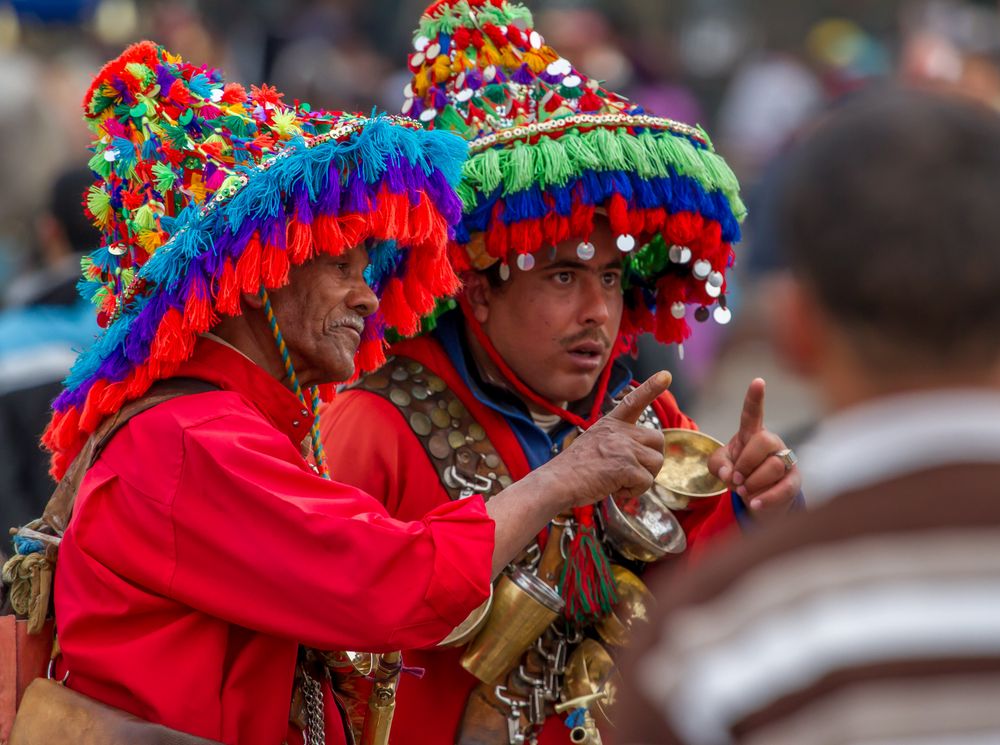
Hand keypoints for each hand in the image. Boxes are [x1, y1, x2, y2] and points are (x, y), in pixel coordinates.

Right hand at [542, 371, 669, 509]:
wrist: (557, 482)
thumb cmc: (572, 469)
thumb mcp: (594, 443)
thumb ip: (617, 443)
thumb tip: (640, 456)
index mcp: (611, 424)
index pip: (634, 401)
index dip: (651, 387)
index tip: (665, 375)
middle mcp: (620, 432)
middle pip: (658, 440)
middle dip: (651, 459)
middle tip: (632, 472)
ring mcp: (624, 448)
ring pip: (656, 463)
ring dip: (641, 479)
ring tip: (618, 482)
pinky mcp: (626, 467)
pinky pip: (646, 482)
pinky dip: (633, 491)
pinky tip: (614, 490)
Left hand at [708, 378, 800, 518]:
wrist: (757, 498)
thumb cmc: (738, 475)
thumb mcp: (720, 467)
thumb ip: (718, 465)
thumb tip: (729, 474)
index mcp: (752, 434)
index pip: (752, 413)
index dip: (754, 398)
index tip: (758, 381)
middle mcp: (772, 443)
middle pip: (763, 442)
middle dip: (744, 463)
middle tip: (735, 480)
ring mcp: (786, 461)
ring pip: (772, 467)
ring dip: (752, 483)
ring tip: (744, 491)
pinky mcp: (794, 482)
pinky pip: (782, 489)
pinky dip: (765, 498)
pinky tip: (754, 504)